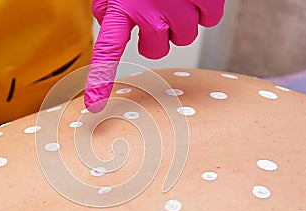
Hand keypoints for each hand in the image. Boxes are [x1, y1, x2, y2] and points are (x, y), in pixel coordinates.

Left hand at [84, 0, 224, 112]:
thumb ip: (110, 10)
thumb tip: (113, 27)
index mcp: (122, 8)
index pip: (108, 51)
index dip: (101, 80)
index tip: (95, 104)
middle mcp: (150, 12)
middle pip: (158, 49)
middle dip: (158, 34)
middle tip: (156, 10)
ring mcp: (180, 7)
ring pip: (185, 37)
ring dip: (181, 20)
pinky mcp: (206, 0)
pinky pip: (209, 20)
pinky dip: (204, 9)